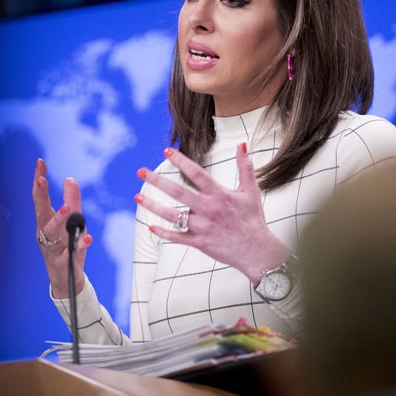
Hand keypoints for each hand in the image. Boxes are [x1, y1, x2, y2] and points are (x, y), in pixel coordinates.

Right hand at [32, 158, 91, 297]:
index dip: (39, 179)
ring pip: (52, 232)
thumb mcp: (72, 222)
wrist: (65, 280)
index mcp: (45, 221)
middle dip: (40, 195)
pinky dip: (80, 245)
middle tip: (41, 179)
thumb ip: (72, 200)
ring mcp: (52, 248)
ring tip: (67, 209)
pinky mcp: (63, 263)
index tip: (40, 162)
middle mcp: (45, 233)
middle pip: (40, 211)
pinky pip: (70, 253)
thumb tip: (70, 178)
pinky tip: (87, 237)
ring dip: (58, 220)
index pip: (40, 197)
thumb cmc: (65, 247)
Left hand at [135, 145, 290, 282]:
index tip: (166, 151)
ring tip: (137, 197)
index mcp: (219, 195)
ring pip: (172, 215)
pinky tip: (150, 227)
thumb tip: (242, 144)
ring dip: (153, 206)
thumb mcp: (251, 191)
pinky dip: (163, 233)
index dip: (180, 161)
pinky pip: (177, 237)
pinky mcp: (199, 243)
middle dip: (157, 181)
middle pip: (177, 192)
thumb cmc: (253, 220)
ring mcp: (202, 227)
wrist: (257, 251)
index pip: (196, 173)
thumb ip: (245, 166)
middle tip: (140, 171)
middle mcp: (208, 209)